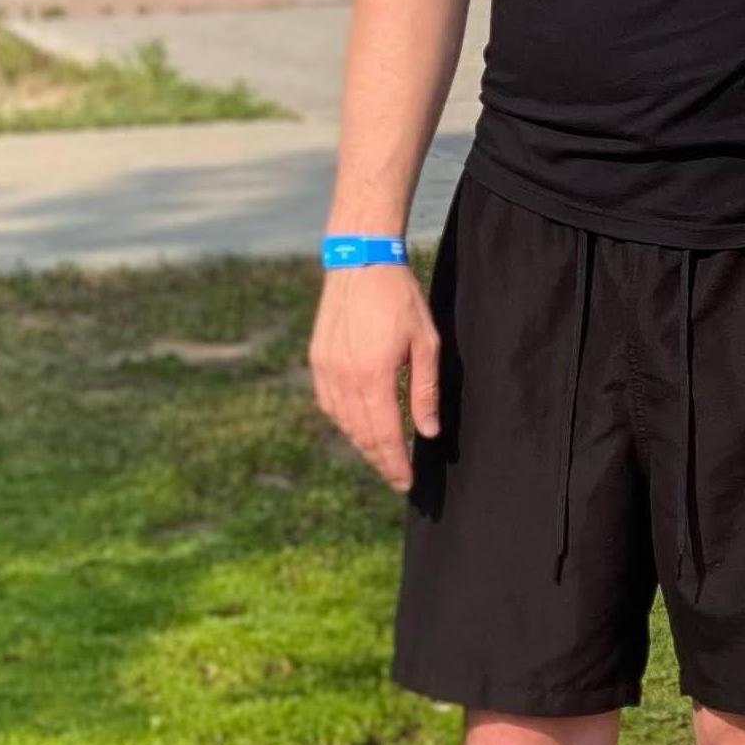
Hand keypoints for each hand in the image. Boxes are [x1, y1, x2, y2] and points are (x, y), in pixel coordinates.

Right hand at [309, 260, 439, 488]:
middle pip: (362, 435)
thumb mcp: (425, 342)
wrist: (360, 261)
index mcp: (374, 377)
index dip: (395, 463)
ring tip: (381, 454)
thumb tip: (427, 432)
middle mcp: (345, 379)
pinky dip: (343, 421)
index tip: (405, 483)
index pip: (386, 435)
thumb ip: (425, 391)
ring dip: (362, 443)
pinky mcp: (317, 360)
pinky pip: (328, 404)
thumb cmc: (399, 298)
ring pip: (343, 423)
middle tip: (396, 476)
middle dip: (380, 460)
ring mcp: (326, 370)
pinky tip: (357, 426)